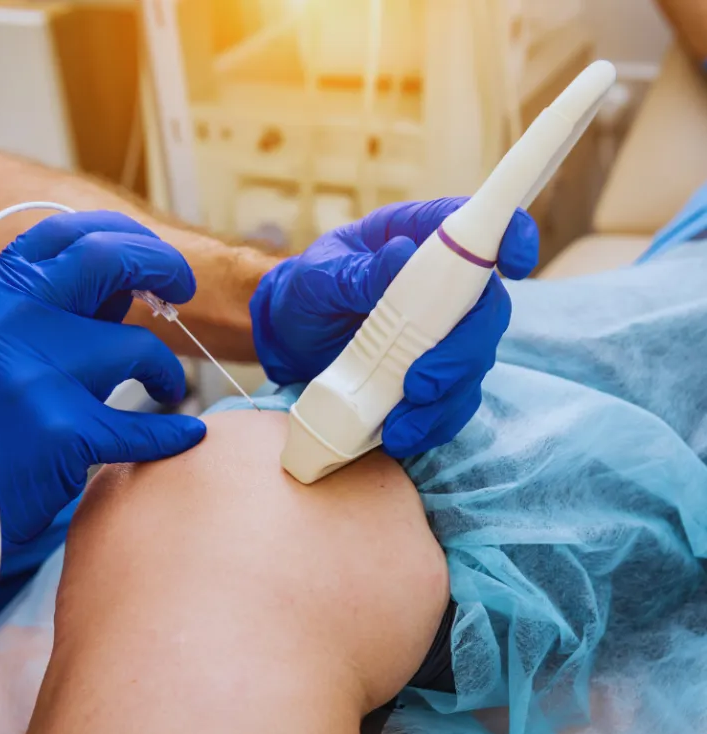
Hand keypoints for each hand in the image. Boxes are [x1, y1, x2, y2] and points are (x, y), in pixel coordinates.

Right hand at [0, 212, 206, 592]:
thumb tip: (134, 279)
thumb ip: (64, 306)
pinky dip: (172, 433)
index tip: (159, 260)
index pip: (66, 232)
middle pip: (105, 258)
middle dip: (162, 265)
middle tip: (183, 289)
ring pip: (136, 345)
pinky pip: (141, 425)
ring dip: (165, 368)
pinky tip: (183, 433)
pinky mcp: (59, 430)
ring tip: (166, 385)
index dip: (126, 235)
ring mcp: (31, 373)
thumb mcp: (5, 341)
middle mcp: (4, 320)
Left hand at [250, 197, 538, 456]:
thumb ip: (358, 270)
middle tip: (420, 384)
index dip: (511, 236)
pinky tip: (401, 434)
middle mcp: (443, 283)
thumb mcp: (319, 275)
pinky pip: (453, 400)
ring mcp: (442, 329)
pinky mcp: (434, 370)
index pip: (480, 227)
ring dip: (445, 399)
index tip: (515, 263)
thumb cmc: (305, 290)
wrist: (289, 338)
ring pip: (475, 362)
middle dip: (464, 352)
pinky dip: (433, 422)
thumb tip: (402, 255)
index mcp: (420, 238)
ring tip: (400, 425)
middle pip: (487, 310)